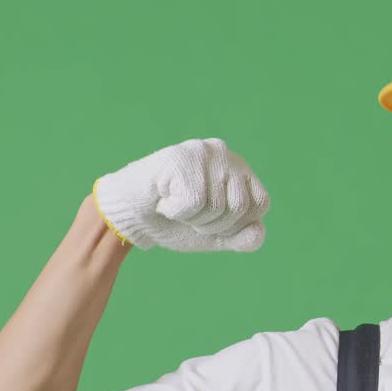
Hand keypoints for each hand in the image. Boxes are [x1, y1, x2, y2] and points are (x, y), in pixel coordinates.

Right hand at [92, 138, 270, 251]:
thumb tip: (258, 232)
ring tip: (175, 205)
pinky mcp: (181, 157)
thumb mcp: (215, 235)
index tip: (210, 221)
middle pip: (239, 207)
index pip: (260, 204)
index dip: (236, 224)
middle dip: (211, 224)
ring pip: (217, 206)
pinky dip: (175, 212)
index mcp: (240, 171)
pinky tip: (163, 199)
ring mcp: (204, 152)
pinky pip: (193, 202)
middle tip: (189, 214)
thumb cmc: (176, 222)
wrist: (131, 215)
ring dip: (191, 218)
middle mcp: (226, 155)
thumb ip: (243, 238)